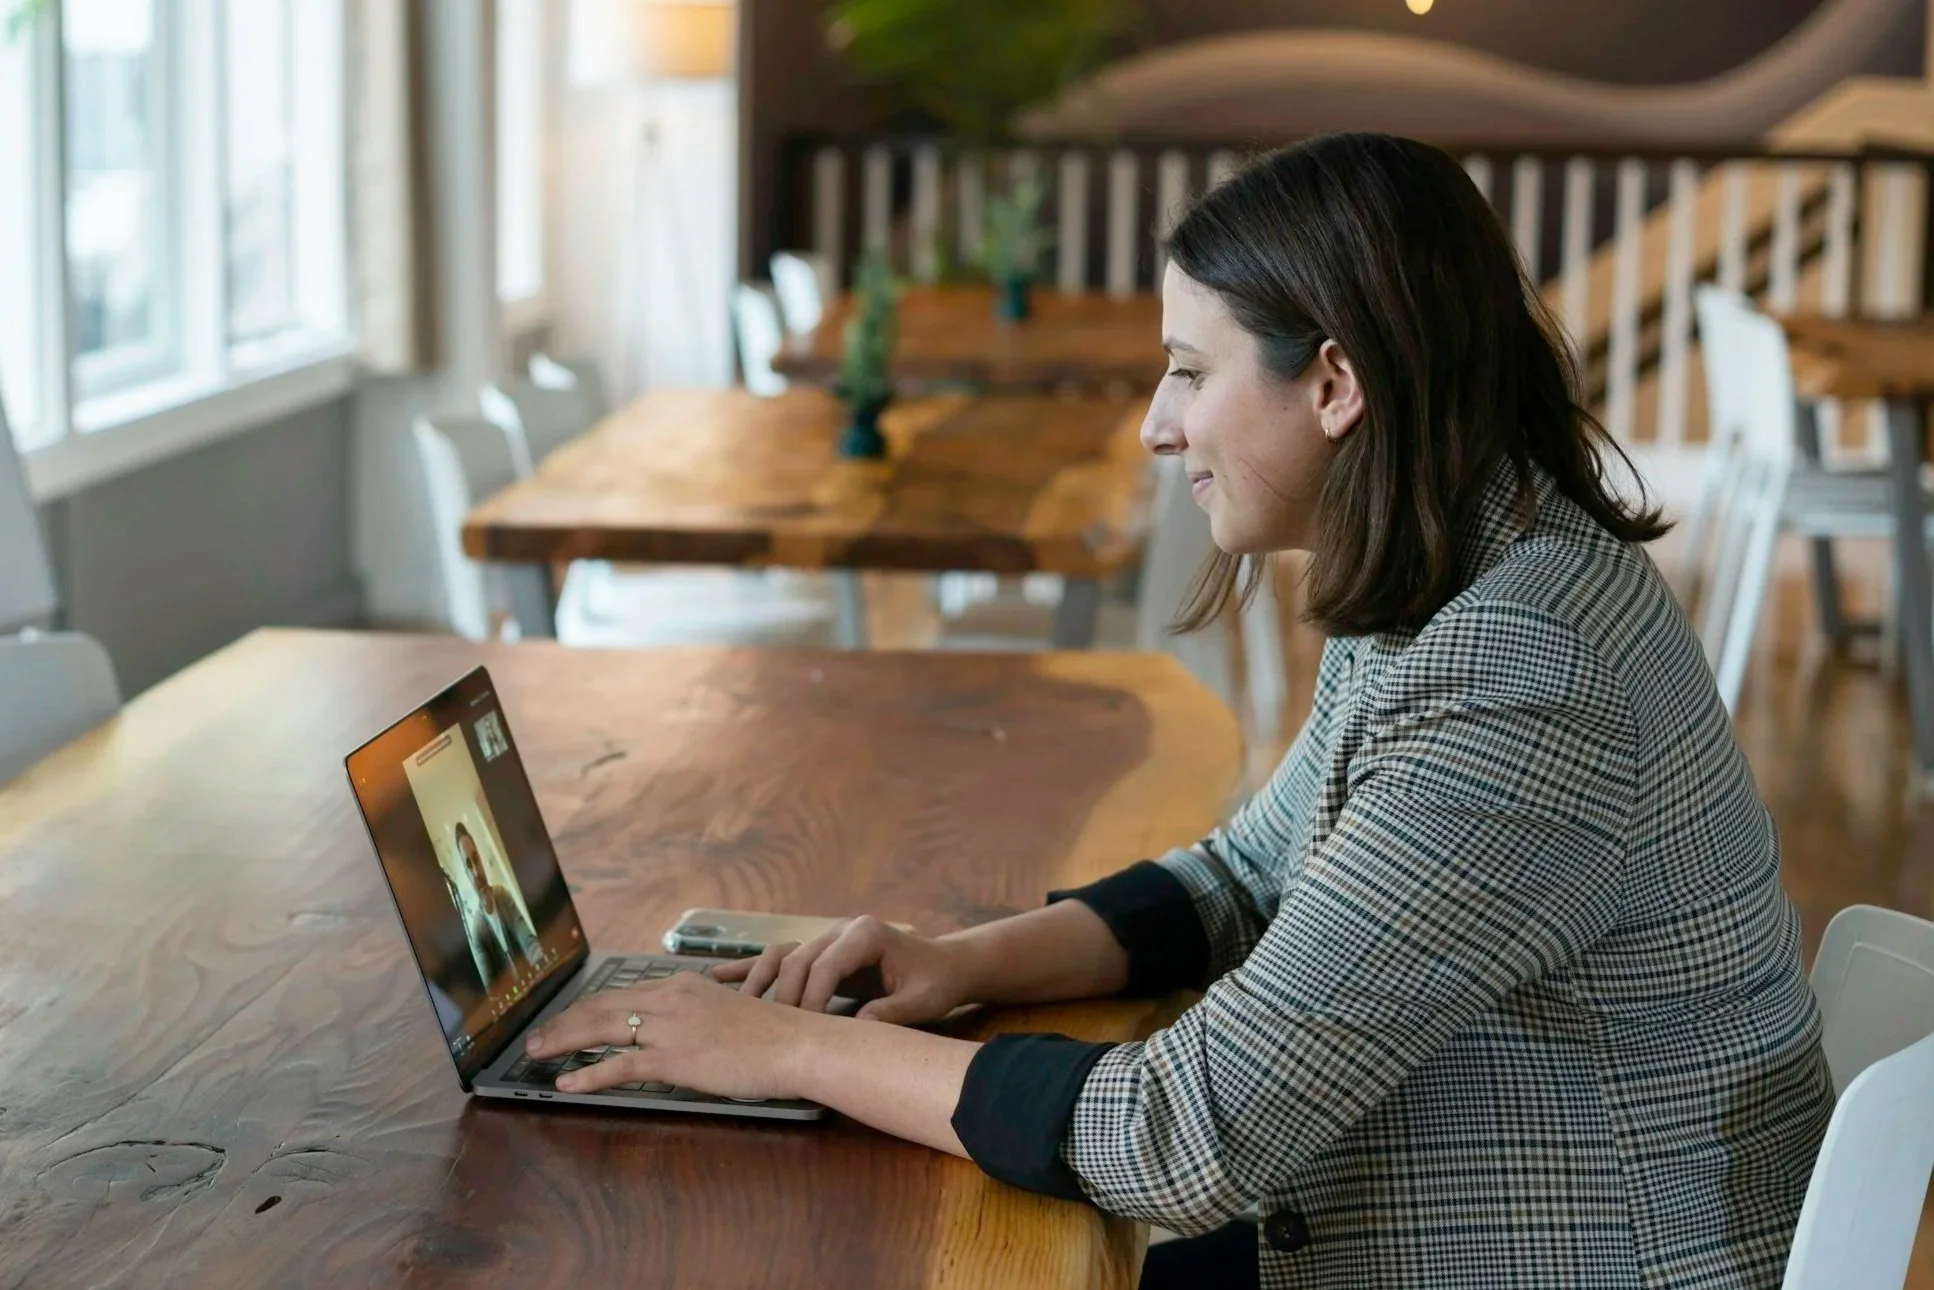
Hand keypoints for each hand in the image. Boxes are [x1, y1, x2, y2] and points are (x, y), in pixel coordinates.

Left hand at [524, 971, 823, 1100]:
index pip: (621, 994)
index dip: (587, 1007)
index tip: (567, 1019)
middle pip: (601, 1005)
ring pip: (601, 1029)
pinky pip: (619, 1066)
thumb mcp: (727, 1012)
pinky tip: (568, 1083)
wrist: (794, 1045)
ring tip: (537, 1053)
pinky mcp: (674, 1058)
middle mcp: (669, 999)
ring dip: (563, 1041)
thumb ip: (696, 1015)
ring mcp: (670, 1028)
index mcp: (682, 986)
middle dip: (563, 1021)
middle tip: (537, 1037)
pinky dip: (588, 1074)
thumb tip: (676, 1031)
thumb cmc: (771, 1034)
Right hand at [709, 915, 974, 1025]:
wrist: (944, 965)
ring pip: (782, 955)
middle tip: (773, 1033)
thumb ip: (890, 1013)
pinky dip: (752, 967)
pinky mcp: (820, 950)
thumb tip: (856, 1031)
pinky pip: (781, 956)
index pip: (825, 965)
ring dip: (758, 980)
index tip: (804, 1031)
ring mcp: (827, 937)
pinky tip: (719, 977)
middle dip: (784, 997)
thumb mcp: (921, 1001)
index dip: (811, 999)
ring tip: (734, 1006)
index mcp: (866, 934)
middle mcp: (841, 929)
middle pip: (797, 960)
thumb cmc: (935, 983)